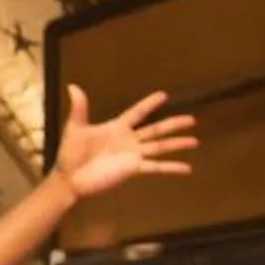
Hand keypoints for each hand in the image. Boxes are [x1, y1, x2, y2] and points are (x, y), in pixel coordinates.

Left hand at [55, 85, 197, 199]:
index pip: (137, 113)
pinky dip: (171, 167)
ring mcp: (132, 155)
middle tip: (191, 119)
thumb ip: (80, 109)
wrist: (69, 178)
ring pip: (160, 146)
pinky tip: (187, 168)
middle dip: (173, 124)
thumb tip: (73, 86)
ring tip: (195, 141)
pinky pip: (156, 167)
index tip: (163, 95)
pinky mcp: (133, 169)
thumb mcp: (75, 128)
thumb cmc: (71, 154)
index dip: (149, 104)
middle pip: (156, 129)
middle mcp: (129, 140)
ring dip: (177, 144)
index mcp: (117, 128)